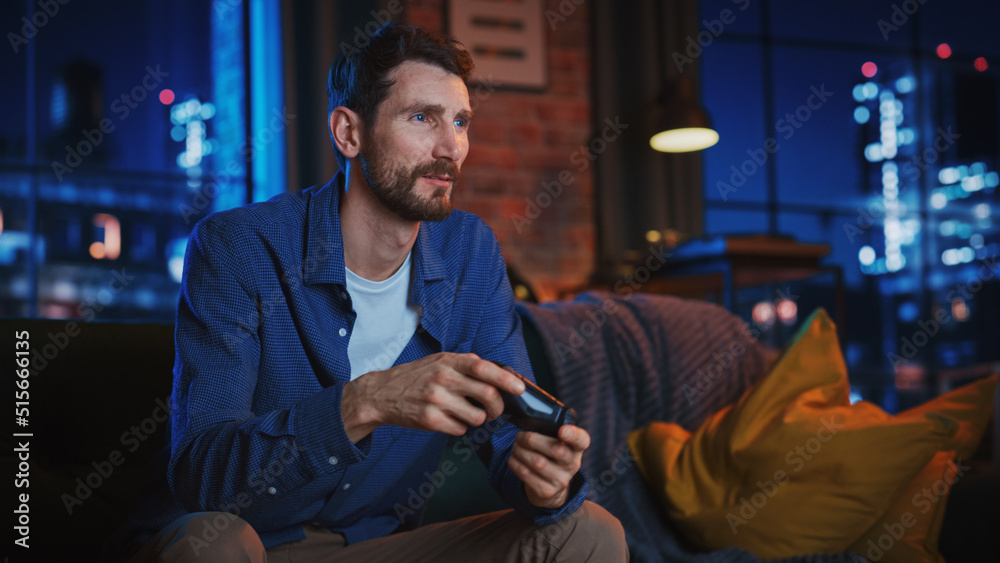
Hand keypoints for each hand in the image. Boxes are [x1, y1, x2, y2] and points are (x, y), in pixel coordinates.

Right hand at [341, 352, 524, 441]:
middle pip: (487, 395)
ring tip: (466, 414)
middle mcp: (443, 379)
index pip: (484, 368)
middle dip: (497, 407)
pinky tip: (449, 420)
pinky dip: (460, 427)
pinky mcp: (430, 420)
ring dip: (478, 419)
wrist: (382, 394)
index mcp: (448, 361)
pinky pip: (460, 429)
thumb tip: (498, 372)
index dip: (506, 379)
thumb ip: (465, 364)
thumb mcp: (438, 361)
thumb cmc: (416, 377)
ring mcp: (436, 400)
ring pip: (477, 417)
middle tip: (495, 410)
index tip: (520, 388)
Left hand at [508, 424, 588, 508]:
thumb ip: (551, 431)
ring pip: (537, 462)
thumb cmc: (551, 457)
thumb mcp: (558, 444)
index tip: (562, 430)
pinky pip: (526, 474)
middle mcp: (572, 464)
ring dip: (520, 451)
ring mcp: (561, 480)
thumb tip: (529, 416)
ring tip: (516, 446)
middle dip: (531, 439)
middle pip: (555, 449)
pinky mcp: (546, 491)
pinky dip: (515, 463)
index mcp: (576, 448)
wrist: (552, 488)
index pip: (582, 440)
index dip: (573, 434)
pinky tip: (514, 458)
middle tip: (520, 436)